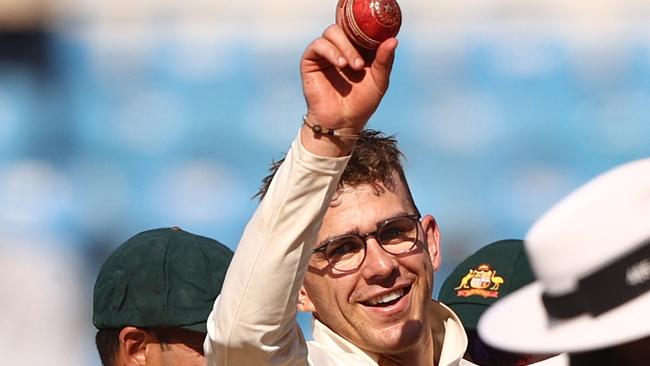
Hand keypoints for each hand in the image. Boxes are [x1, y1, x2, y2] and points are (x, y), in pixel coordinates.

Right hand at [299, 24, 396, 155]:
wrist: (342, 123)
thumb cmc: (361, 103)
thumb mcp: (379, 81)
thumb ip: (385, 60)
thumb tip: (393, 39)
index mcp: (358, 48)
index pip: (361, 27)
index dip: (368, 28)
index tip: (377, 37)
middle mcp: (341, 47)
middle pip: (346, 26)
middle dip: (355, 40)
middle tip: (360, 63)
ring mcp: (326, 53)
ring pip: (332, 32)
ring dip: (344, 47)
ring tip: (351, 67)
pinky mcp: (311, 61)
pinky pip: (318, 45)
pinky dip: (330, 51)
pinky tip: (340, 65)